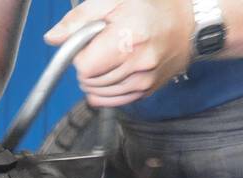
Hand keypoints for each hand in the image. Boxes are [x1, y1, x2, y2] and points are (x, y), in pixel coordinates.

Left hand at [45, 0, 195, 106]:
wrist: (189, 22)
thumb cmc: (152, 7)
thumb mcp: (113, 1)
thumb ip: (79, 20)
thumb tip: (52, 38)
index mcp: (129, 38)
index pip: (84, 66)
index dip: (81, 54)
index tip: (92, 42)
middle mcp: (139, 63)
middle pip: (89, 81)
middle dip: (88, 65)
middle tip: (105, 47)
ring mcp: (144, 80)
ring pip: (98, 94)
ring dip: (96, 79)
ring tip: (113, 56)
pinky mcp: (146, 90)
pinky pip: (111, 101)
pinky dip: (105, 90)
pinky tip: (114, 73)